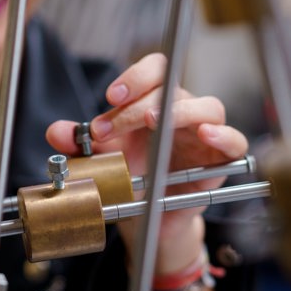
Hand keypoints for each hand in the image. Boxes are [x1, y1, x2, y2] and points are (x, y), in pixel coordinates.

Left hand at [46, 53, 247, 271]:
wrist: (148, 219)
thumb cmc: (132, 179)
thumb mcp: (100, 160)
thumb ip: (78, 144)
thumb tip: (55, 132)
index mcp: (155, 103)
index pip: (156, 71)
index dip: (135, 77)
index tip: (110, 97)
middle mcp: (183, 113)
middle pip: (173, 90)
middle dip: (136, 107)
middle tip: (107, 131)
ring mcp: (205, 135)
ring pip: (208, 106)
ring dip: (180, 111)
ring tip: (154, 122)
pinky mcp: (221, 161)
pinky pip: (235, 141)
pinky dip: (223, 135)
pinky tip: (205, 135)